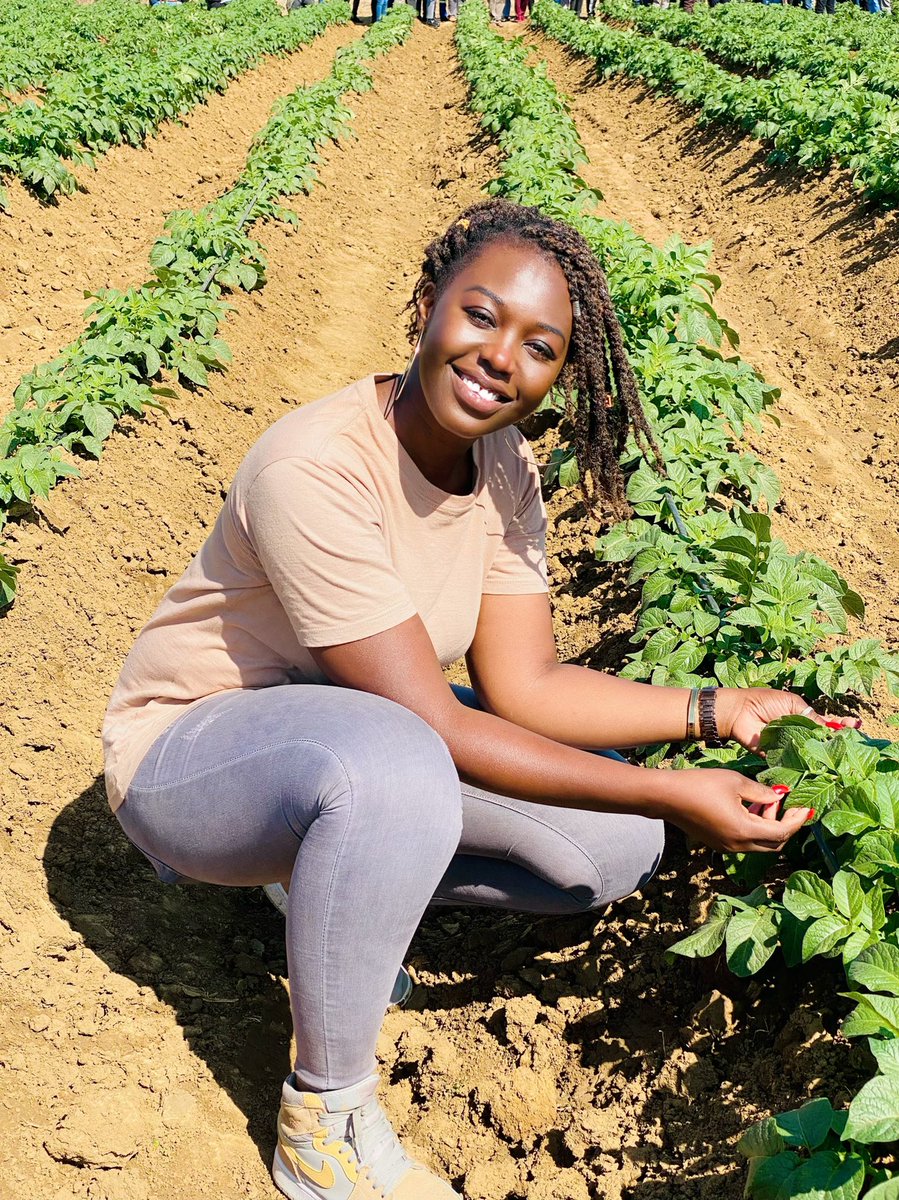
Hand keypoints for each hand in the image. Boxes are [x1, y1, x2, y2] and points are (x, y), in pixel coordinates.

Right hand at [656, 768, 812, 852]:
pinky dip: (754, 827)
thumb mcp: (735, 782)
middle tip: (785, 803)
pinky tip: (748, 806)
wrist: (666, 796)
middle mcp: (737, 845)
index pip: (782, 832)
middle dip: (785, 824)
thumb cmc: (700, 785)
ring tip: (764, 799)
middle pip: (774, 844)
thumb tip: (779, 796)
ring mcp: (726, 847)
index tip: (805, 807)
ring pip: (759, 843)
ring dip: (768, 825)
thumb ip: (762, 792)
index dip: (797, 820)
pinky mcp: (717, 842)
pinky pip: (745, 840)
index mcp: (744, 831)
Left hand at [716, 687, 860, 752]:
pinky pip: (795, 764)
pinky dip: (807, 765)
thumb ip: (811, 717)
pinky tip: (821, 765)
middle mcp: (799, 734)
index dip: (841, 725)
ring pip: (812, 753)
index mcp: (803, 717)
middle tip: (854, 742)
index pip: (827, 724)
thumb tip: (832, 728)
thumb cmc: (764, 702)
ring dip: (826, 754)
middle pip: (823, 741)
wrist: (739, 712)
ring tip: (843, 754)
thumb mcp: (792, 705)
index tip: (855, 725)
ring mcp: (791, 747)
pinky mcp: (780, 758)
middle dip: (838, 741)